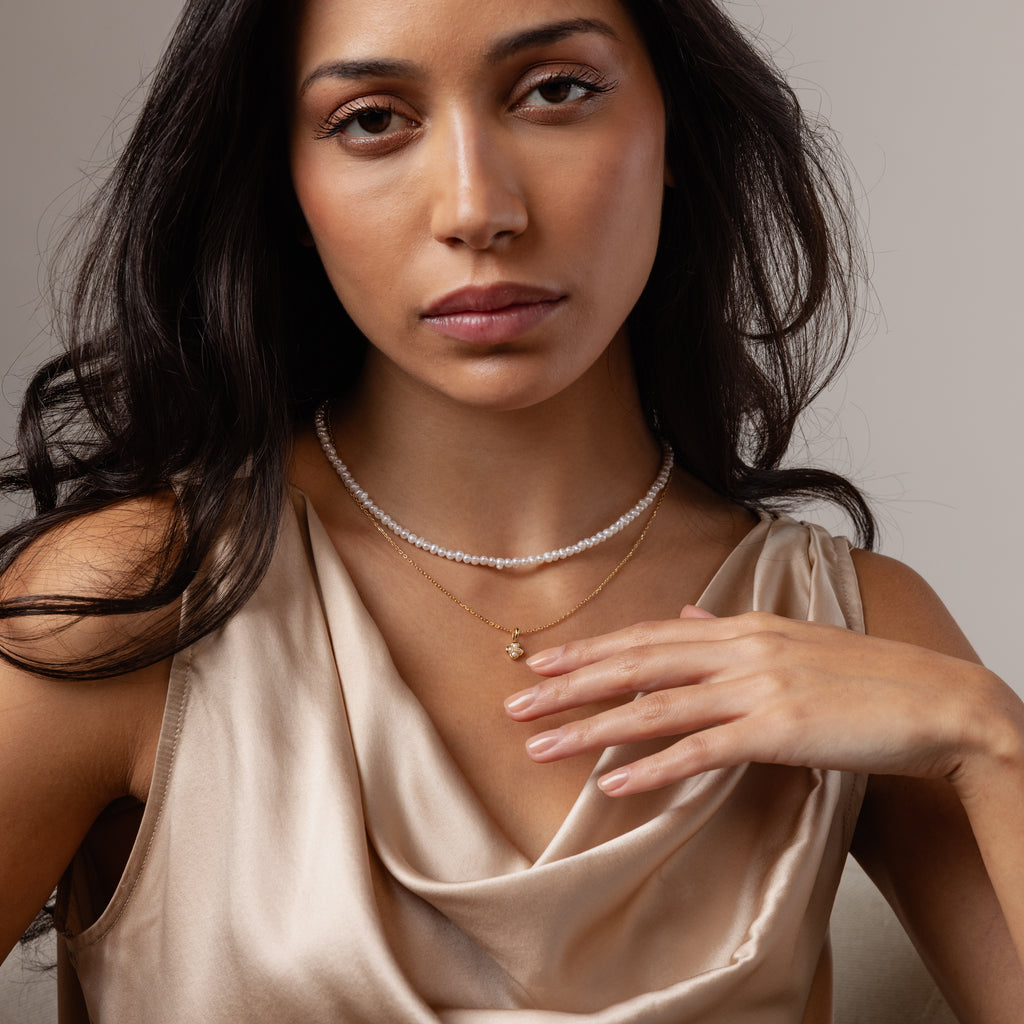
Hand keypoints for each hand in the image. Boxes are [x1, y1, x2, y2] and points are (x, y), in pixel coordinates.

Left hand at [504, 607, 1001, 796]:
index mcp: (738, 626)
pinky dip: (652, 767)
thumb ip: (731, 627)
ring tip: (541, 745)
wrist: (936, 700)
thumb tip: (689, 610)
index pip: (646, 636)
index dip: (589, 650)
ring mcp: (755, 687)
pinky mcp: (777, 729)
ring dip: (591, 728)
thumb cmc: (864, 677)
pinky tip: (611, 785)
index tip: (540, 663)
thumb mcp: (791, 639)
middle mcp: (737, 648)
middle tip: (514, 702)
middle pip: (635, 665)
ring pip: (654, 706)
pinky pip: (700, 750)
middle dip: (569, 685)